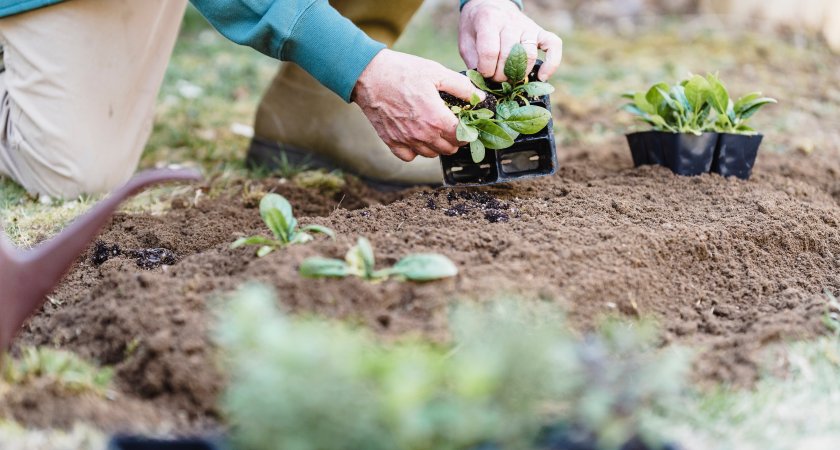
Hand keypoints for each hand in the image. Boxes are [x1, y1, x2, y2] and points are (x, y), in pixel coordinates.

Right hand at [352, 49, 484, 160]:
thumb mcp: (437, 72)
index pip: (462, 137)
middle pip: (449, 149)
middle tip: (453, 124)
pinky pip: (409, 156)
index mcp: (436, 119)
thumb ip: (462, 87)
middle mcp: (422, 135)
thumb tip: (480, 97)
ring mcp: (406, 140)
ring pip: (431, 154)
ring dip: (437, 145)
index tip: (468, 123)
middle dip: (455, 139)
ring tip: (435, 129)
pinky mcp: (391, 141)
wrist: (369, 75)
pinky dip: (415, 151)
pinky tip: (417, 136)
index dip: (469, 131)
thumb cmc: (403, 71)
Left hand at [459, 0, 562, 81]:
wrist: (490, 4)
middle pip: (511, 56)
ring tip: (509, 79)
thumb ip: (473, 61)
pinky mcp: (540, 31)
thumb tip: (484, 83)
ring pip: (529, 55)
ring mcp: (528, 26)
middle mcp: (510, 22)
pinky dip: (551, 63)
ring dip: (519, 74)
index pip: (490, 51)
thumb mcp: (466, 41)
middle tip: (495, 79)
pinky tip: (542, 77)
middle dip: (501, 76)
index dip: (486, 70)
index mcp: (489, 20)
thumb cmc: (476, 27)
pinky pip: (554, 45)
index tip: (483, 74)